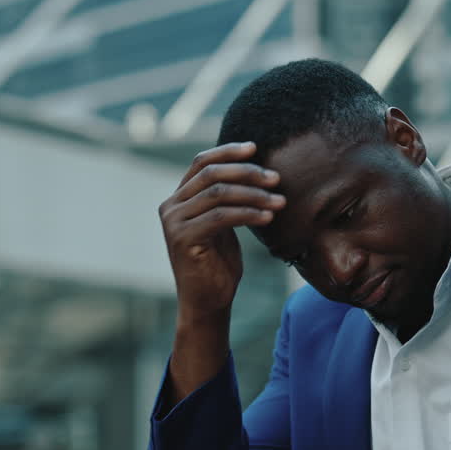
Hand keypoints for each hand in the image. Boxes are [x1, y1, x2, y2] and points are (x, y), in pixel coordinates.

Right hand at [159, 141, 285, 317]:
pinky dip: (248, 213)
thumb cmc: (219, 264)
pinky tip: (268, 217)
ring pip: (219, 193)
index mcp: (178, 199)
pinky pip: (221, 216)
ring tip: (280, 201)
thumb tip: (253, 170)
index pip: (202, 163)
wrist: (207, 302)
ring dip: (254, 195)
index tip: (255, 147)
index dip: (228, 152)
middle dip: (248, 173)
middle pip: (211, 174)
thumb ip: (226, 200)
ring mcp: (174, 222)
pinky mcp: (183, 238)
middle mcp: (171, 207)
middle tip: (276, 179)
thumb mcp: (223, 225)